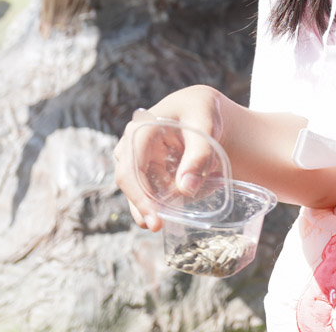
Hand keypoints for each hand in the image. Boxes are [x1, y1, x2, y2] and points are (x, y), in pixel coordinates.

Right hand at [113, 84, 226, 231]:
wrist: (200, 108)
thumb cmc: (201, 111)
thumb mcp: (206, 124)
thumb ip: (199, 153)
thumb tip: (186, 188)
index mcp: (140, 129)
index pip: (130, 168)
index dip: (139, 196)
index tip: (154, 219)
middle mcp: (131, 144)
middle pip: (129, 181)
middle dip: (141, 206)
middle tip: (158, 227)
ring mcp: (137, 157)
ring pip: (137, 188)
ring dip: (150, 206)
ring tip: (165, 223)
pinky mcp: (146, 168)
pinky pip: (149, 189)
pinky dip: (161, 200)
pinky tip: (176, 209)